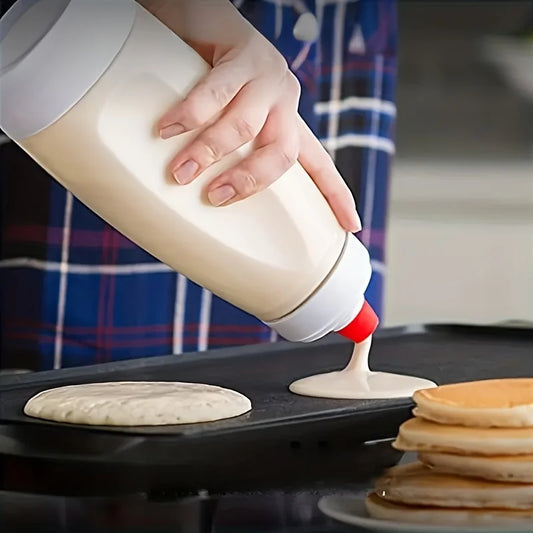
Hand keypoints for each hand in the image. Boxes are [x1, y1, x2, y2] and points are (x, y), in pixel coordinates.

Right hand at [141, 0, 360, 231]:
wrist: (194, 15)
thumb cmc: (203, 76)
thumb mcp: (221, 120)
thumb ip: (220, 151)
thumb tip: (193, 196)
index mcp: (284, 123)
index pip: (318, 164)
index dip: (336, 196)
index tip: (353, 226)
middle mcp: (283, 101)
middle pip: (283, 155)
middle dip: (248, 181)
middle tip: (215, 197)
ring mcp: (268, 75)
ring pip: (246, 127)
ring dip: (209, 153)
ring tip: (180, 173)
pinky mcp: (245, 51)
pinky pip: (216, 92)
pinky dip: (190, 115)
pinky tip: (167, 129)